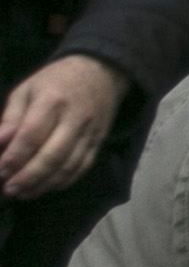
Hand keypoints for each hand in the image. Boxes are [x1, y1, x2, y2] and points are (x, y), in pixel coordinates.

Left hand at [0, 54, 129, 198]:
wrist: (101, 72)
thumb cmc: (55, 81)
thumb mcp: (26, 90)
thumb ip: (11, 118)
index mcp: (52, 101)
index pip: (32, 135)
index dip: (14, 157)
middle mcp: (74, 118)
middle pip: (52, 155)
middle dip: (28, 177)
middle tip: (9, 190)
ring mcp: (90, 132)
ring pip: (68, 166)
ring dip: (44, 184)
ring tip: (24, 193)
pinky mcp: (99, 142)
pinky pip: (83, 167)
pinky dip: (64, 181)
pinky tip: (47, 187)